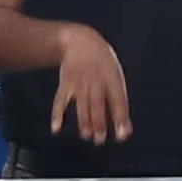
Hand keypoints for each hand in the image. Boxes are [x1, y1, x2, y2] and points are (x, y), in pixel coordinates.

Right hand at [51, 26, 130, 146]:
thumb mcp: (116, 76)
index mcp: (112, 78)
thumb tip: (125, 128)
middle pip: (98, 104)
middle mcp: (96, 80)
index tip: (122, 135)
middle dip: (99, 123)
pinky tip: (56, 128)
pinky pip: (60, 100)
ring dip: (83, 121)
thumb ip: (119, 102)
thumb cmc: (103, 63)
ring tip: (86, 135)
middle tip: (100, 140)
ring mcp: (79, 81)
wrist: (81, 41)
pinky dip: (57, 114)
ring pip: (81, 104)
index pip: (119, 101)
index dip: (121, 118)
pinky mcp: (66, 83)